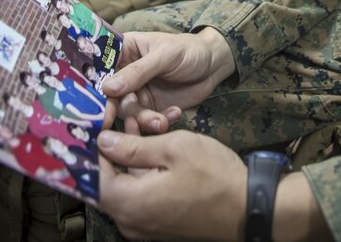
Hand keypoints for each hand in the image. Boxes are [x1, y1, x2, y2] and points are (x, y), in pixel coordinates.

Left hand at [98, 128, 245, 240]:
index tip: (103, 117)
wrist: (248, 207)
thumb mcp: (173, 149)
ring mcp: (145, 225)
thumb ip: (134, 146)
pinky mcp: (159, 223)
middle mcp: (130, 220)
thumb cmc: (211, 175)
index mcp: (128, 203)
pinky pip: (140, 193)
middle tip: (122, 114)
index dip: (94, 143)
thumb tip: (102, 141)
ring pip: (125, 184)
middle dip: (113, 144)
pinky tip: (155, 143)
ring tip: (142, 121)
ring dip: (129, 153)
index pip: (93, 174)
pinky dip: (142, 168)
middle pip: (107, 179)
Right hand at [102, 28, 234, 132]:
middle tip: (130, 124)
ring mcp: (137, 93)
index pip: (101, 71)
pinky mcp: (151, 109)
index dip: (95, 90)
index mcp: (123, 53)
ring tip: (161, 122)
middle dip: (121, 112)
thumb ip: (138, 72)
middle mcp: (125, 74)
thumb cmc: (188, 50)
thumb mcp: (164, 56)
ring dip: (144, 120)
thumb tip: (107, 87)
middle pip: (111, 97)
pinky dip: (159, 122)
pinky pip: (147, 122)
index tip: (99, 109)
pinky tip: (175, 114)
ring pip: (129, 113)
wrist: (214, 64)